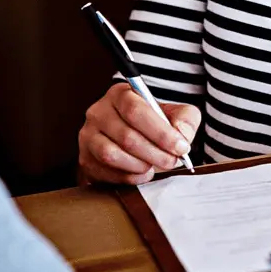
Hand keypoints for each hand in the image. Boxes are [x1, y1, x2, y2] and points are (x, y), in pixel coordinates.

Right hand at [78, 83, 201, 184]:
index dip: (160, 132)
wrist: (134, 140)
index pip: (136, 110)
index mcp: (120, 94)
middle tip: (172, 161)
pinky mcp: (85, 158)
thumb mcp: (176, 115)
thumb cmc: (154, 125)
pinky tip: (142, 173)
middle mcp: (98, 112)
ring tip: (154, 166)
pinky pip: (106, 172)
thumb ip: (186, 119)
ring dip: (140, 166)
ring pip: (112, 155)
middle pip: (126, 136)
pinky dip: (129, 177)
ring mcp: (88, 136)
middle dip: (156, 153)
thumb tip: (181, 134)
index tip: (180, 146)